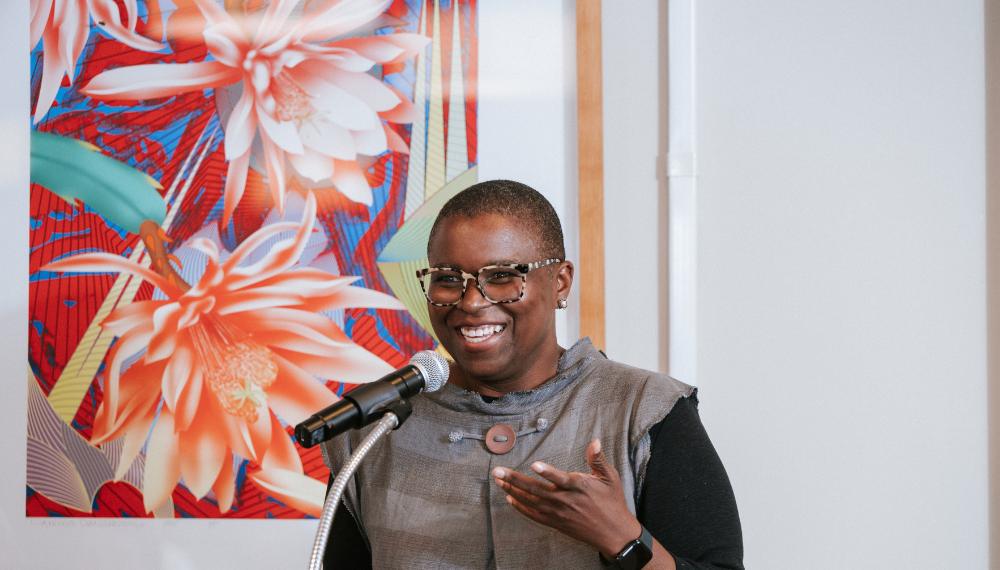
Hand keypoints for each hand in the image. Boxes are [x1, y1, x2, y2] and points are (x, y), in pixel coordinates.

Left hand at [492, 439, 641, 559]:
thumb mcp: (610, 478)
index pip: (560, 478)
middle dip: (514, 480)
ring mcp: (559, 513)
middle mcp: (566, 500)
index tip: (534, 465)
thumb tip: (595, 441)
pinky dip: (521, 507)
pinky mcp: (556, 522)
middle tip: (497, 471)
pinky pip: (534, 515)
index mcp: (579, 487)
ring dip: (513, 491)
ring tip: (498, 481)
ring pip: (531, 501)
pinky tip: (510, 499)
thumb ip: (598, 459)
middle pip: (536, 489)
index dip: (548, 472)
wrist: (614, 533)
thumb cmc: (612, 502)